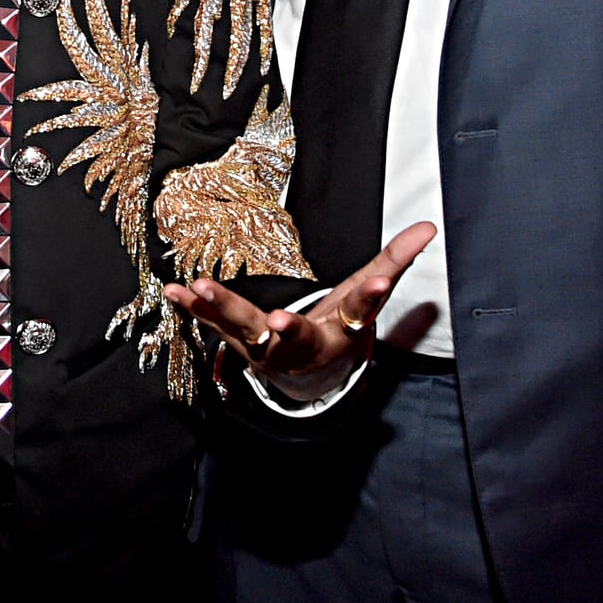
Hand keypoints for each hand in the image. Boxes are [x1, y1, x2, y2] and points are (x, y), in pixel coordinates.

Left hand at [165, 221, 437, 403]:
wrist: (311, 376)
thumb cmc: (340, 327)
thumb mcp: (369, 298)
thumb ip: (395, 261)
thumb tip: (429, 227)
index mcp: (342, 331)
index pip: (362, 311)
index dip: (371, 297)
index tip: (381, 283)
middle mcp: (305, 346)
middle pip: (296, 337)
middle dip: (287, 330)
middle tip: (277, 320)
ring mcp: (268, 348)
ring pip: (246, 330)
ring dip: (223, 309)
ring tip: (200, 286)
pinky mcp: (239, 342)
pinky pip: (215, 326)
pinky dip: (193, 308)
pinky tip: (173, 289)